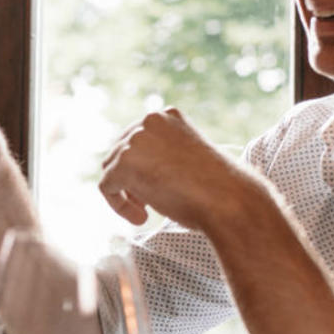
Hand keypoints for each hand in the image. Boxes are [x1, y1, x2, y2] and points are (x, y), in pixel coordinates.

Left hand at [97, 108, 252, 228]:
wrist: (227, 198)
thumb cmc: (214, 187)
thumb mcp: (185, 158)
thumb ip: (160, 154)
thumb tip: (131, 168)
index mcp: (167, 115)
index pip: (136, 139)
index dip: (139, 168)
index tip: (151, 190)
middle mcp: (149, 120)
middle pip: (118, 151)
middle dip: (128, 180)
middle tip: (146, 206)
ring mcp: (135, 138)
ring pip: (110, 169)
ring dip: (124, 194)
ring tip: (145, 214)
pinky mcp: (125, 161)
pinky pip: (106, 186)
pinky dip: (118, 205)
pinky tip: (142, 218)